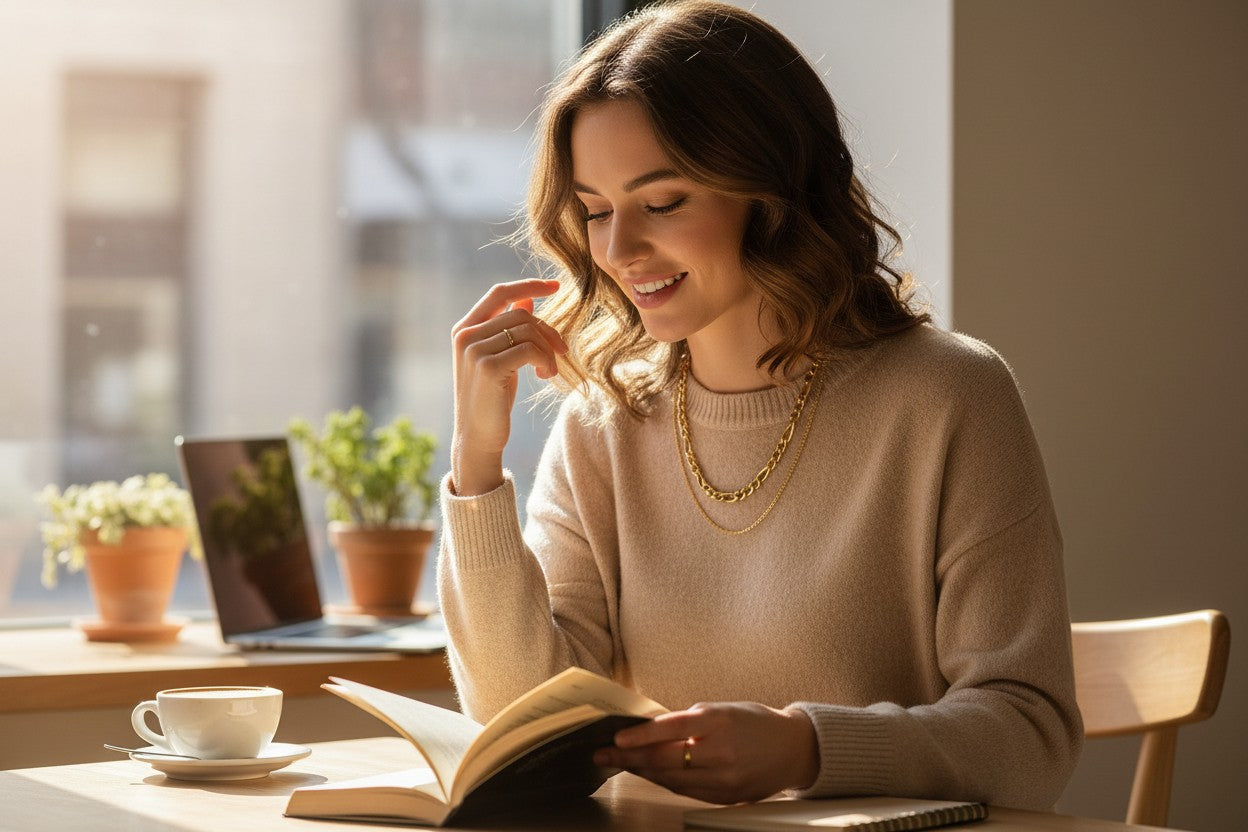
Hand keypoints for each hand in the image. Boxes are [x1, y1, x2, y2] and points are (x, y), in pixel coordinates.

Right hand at [450, 279, 566, 495]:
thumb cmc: (491, 398)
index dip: (529, 285)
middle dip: (548, 332)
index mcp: (465, 328)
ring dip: (548, 350)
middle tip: (562, 352)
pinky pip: (530, 349)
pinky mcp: (488, 367)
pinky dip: (545, 360)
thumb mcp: (501, 358)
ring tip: (550, 371)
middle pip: (521, 314)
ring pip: (528, 330)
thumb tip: (529, 299)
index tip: (556, 286)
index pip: (499, 292)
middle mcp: (465, 335)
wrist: (477, 437)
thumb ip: (508, 328)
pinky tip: (545, 376)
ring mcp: (474, 350)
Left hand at [592, 702, 818, 803]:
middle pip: (665, 760)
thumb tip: (650, 729)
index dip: (640, 736)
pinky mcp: (726, 797)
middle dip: (629, 758)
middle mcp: (721, 752)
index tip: (616, 738)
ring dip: (642, 771)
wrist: (794, 749)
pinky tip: (648, 774)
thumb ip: (689, 720)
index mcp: (719, 722)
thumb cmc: (755, 722)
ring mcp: (724, 779)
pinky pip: (686, 791)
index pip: (671, 729)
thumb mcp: (723, 709)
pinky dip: (664, 782)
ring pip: (671, 779)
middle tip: (603, 754)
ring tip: (620, 763)